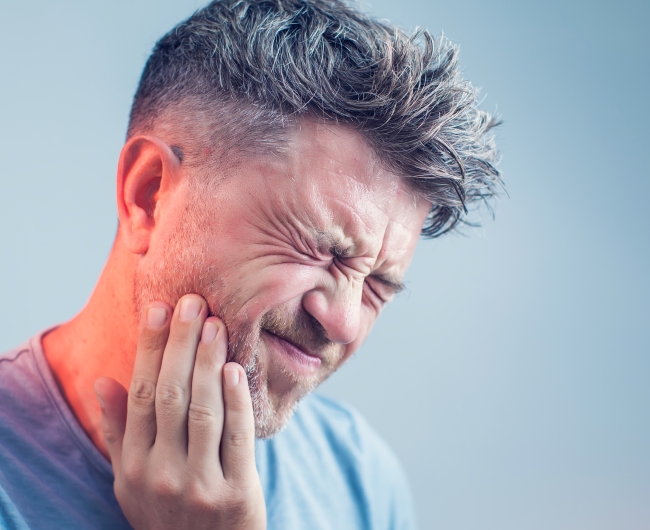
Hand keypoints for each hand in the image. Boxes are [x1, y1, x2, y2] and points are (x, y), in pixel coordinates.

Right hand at [94, 294, 265, 529]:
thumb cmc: (165, 510)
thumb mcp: (129, 479)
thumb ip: (117, 431)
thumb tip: (102, 382)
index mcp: (133, 465)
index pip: (140, 394)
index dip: (150, 349)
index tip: (158, 309)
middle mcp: (160, 473)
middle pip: (170, 395)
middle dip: (181, 344)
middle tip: (193, 303)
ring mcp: (199, 485)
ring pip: (202, 410)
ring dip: (209, 363)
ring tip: (216, 324)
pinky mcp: (235, 493)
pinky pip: (236, 437)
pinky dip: (235, 400)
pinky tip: (234, 368)